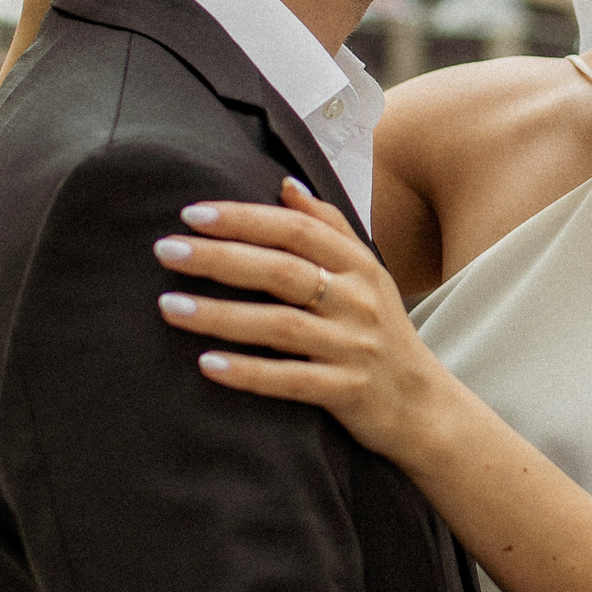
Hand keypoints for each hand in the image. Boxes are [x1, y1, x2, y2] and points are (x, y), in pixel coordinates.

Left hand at [155, 181, 438, 454]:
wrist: (424, 407)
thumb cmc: (381, 334)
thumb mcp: (367, 276)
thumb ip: (328, 228)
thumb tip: (286, 184)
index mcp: (359, 266)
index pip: (297, 229)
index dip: (244, 218)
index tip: (193, 214)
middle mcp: (358, 301)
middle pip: (282, 270)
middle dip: (220, 257)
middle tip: (166, 251)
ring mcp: (353, 347)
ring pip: (280, 325)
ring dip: (220, 315)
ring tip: (169, 306)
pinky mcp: (347, 391)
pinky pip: (291, 380)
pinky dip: (248, 372)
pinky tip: (207, 364)